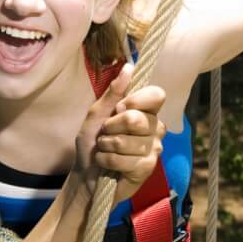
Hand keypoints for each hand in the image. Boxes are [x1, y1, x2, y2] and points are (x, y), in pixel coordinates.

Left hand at [75, 64, 167, 204]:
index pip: (157, 95)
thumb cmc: (92, 143)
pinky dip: (108, 160)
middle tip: (105, 134)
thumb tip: (128, 67)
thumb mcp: (96, 115)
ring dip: (106, 146)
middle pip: (137, 118)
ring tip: (106, 150)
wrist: (85, 174)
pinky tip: (108, 164)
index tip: (119, 108)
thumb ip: (112, 93)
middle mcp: (155, 128)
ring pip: (127, 141)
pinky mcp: (148, 168)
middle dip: (110, 127)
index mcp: (145, 111)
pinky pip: (125, 160)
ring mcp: (154, 149)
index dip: (136, 100)